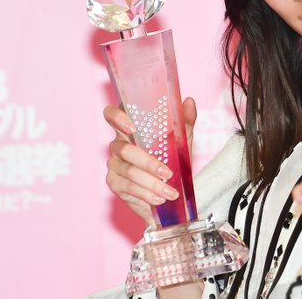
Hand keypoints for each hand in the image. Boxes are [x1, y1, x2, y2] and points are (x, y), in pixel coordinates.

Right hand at [104, 97, 196, 226]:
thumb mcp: (182, 140)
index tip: (133, 127)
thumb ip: (185, 120)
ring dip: (152, 183)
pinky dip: (146, 194)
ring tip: (170, 192)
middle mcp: (118, 144)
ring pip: (129, 171)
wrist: (172, 193)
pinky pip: (128, 187)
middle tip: (167, 172)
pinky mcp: (114, 183)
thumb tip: (189, 101)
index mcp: (130, 129)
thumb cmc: (173, 161)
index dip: (117, 117)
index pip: (112, 115)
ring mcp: (114, 164)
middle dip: (148, 163)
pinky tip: (159, 198)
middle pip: (124, 149)